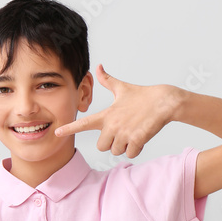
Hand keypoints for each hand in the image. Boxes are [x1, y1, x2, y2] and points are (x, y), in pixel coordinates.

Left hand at [54, 64, 181, 158]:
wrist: (164, 101)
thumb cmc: (143, 95)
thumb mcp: (122, 88)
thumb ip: (107, 80)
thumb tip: (98, 66)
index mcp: (106, 115)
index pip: (83, 123)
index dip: (69, 129)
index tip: (57, 133)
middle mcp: (112, 125)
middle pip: (101, 146)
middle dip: (111, 142)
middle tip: (122, 132)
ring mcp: (124, 133)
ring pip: (116, 151)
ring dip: (125, 146)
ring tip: (133, 131)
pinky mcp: (137, 140)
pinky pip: (131, 154)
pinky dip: (136, 149)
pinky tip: (141, 137)